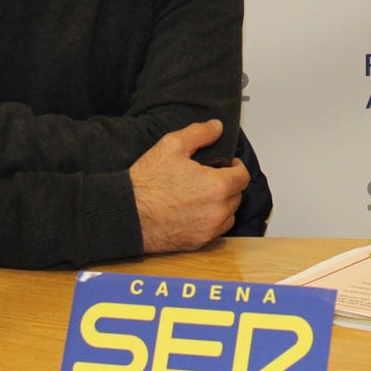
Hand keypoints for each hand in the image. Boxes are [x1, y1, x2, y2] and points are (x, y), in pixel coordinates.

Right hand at [131, 120, 249, 252]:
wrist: (127, 214)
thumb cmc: (147, 183)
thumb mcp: (171, 145)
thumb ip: (199, 133)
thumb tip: (217, 127)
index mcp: (217, 186)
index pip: (243, 176)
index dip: (236, 167)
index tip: (226, 165)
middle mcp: (218, 211)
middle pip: (237, 195)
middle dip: (228, 184)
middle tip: (210, 177)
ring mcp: (208, 230)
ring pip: (229, 215)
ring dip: (222, 204)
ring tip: (203, 195)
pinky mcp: (197, 243)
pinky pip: (215, 231)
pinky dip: (211, 221)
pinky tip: (195, 211)